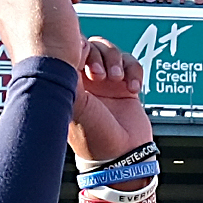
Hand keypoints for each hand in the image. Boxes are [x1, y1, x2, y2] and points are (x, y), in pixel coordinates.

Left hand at [69, 35, 153, 162]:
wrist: (124, 156)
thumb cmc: (95, 137)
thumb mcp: (77, 105)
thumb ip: (72, 75)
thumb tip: (74, 47)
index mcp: (67, 83)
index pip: (69, 51)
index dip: (79, 49)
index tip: (83, 60)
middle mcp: (85, 80)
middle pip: (92, 45)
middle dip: (100, 55)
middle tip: (100, 75)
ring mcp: (106, 82)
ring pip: (112, 51)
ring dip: (117, 61)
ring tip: (117, 80)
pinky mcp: (125, 86)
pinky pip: (132, 63)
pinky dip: (135, 72)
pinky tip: (132, 90)